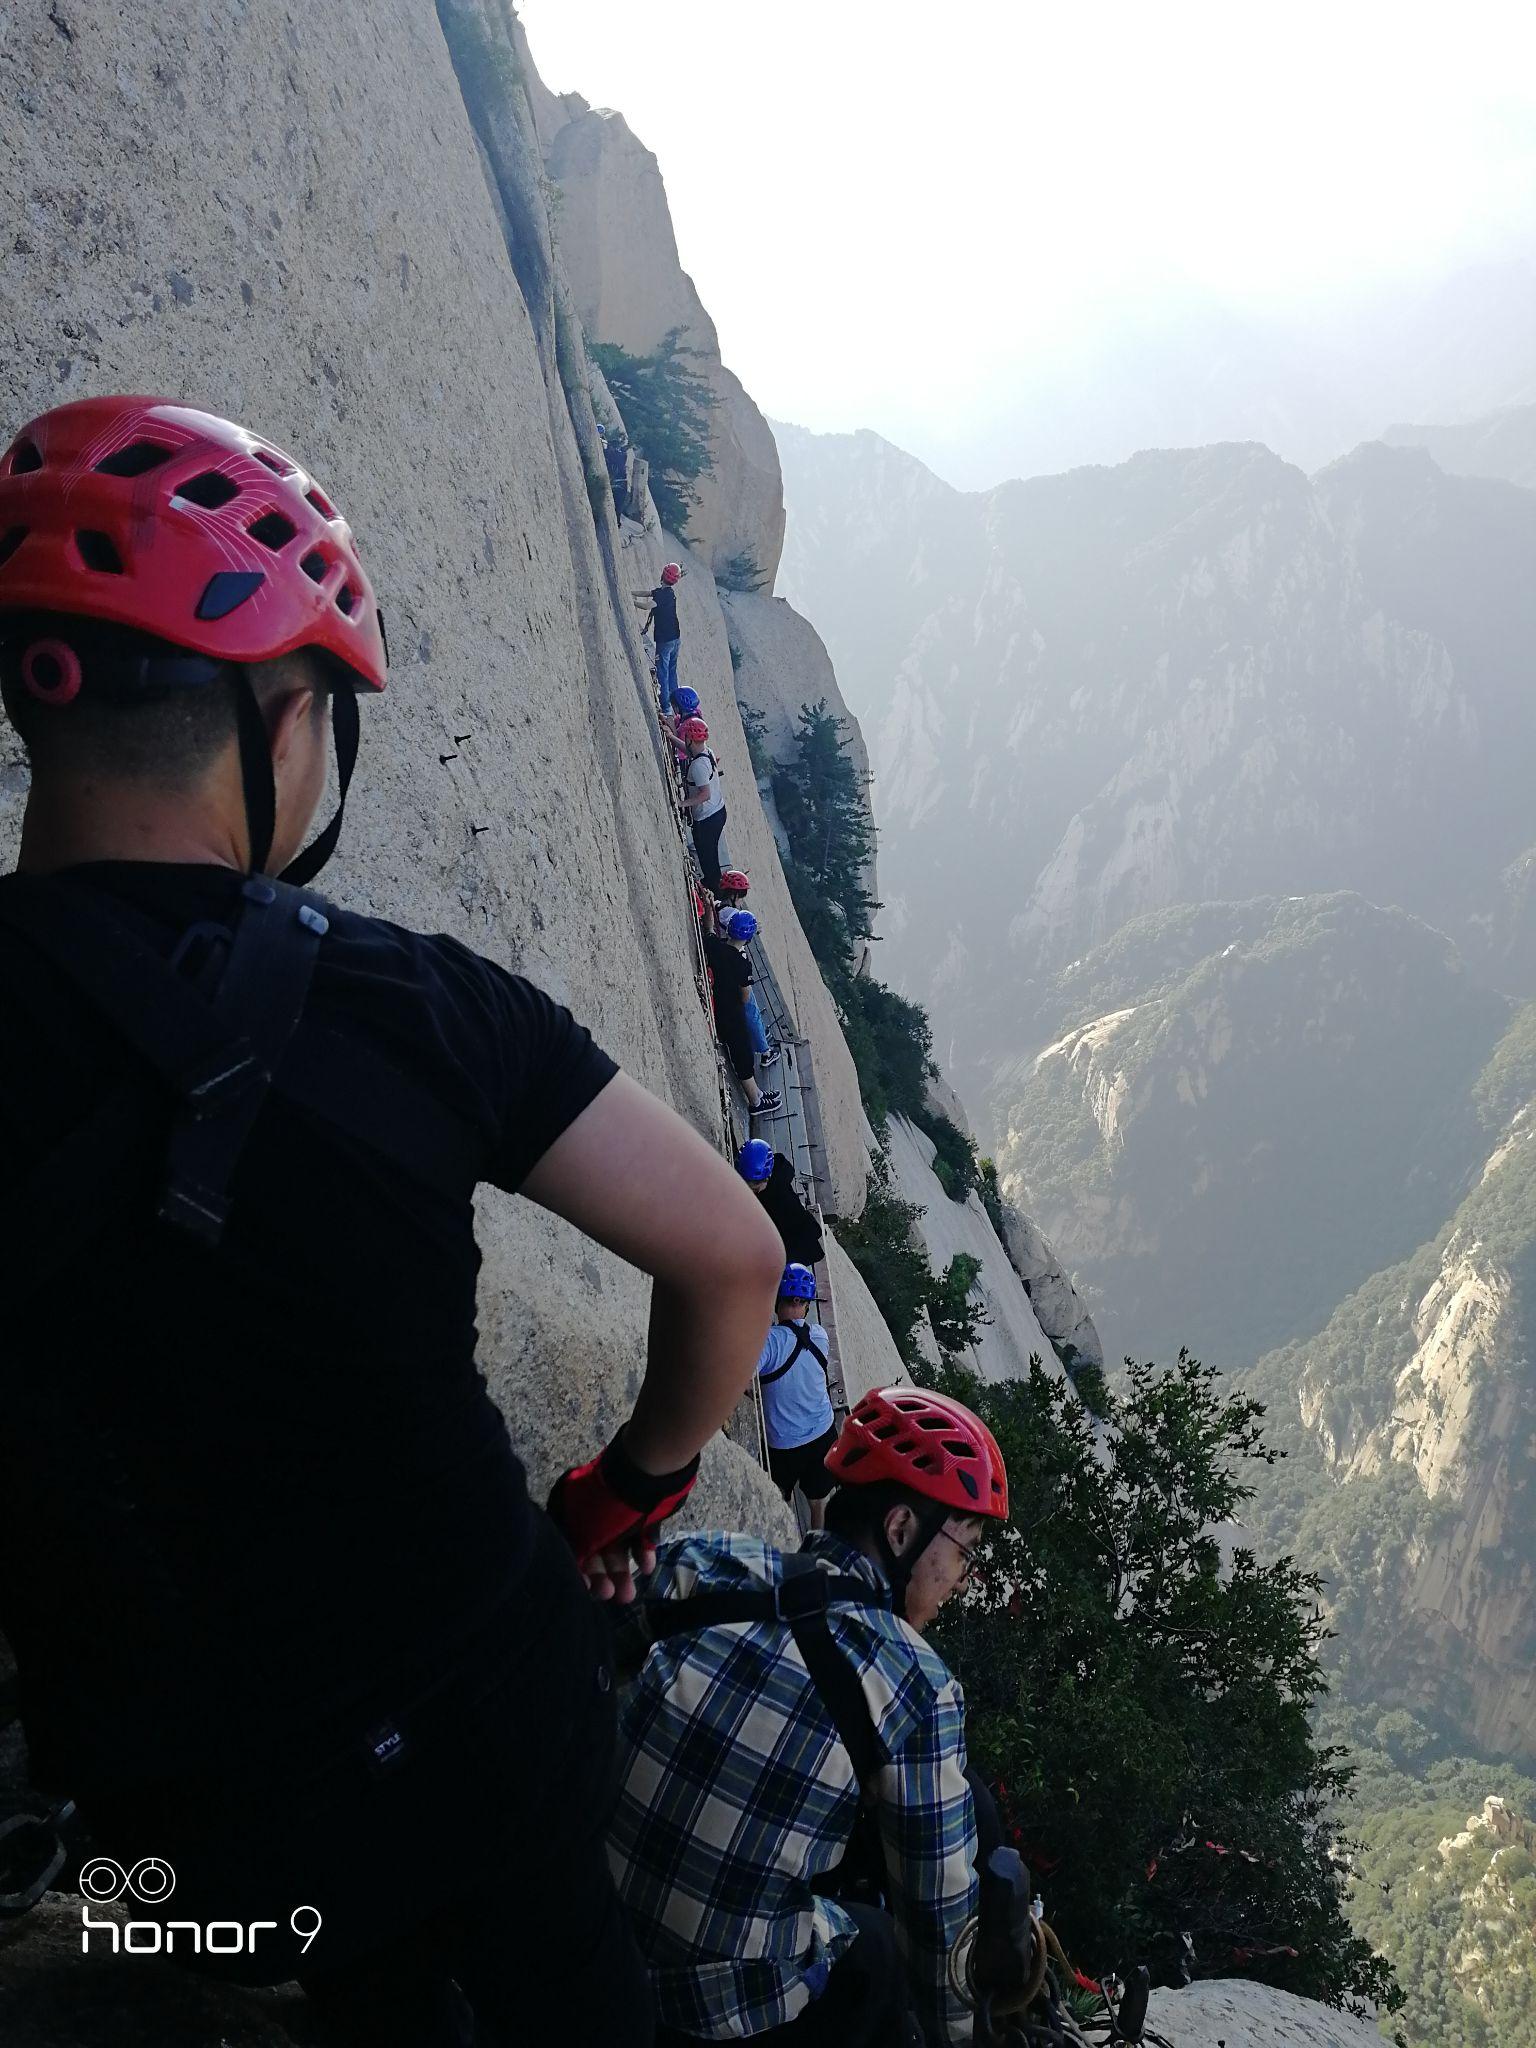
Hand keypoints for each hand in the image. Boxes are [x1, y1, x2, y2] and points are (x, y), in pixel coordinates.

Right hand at [546, 1428, 698, 1602]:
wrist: (651, 1472)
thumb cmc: (611, 1506)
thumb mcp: (587, 1533)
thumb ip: (578, 1553)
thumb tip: (573, 1570)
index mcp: (572, 1506)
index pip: (570, 1542)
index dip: (577, 1567)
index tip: (585, 1588)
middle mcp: (593, 1507)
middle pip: (595, 1547)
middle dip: (602, 1574)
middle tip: (609, 1595)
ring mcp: (620, 1508)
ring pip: (619, 1544)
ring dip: (622, 1570)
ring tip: (628, 1594)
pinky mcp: (644, 1509)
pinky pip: (640, 1535)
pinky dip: (642, 1551)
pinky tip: (646, 1567)